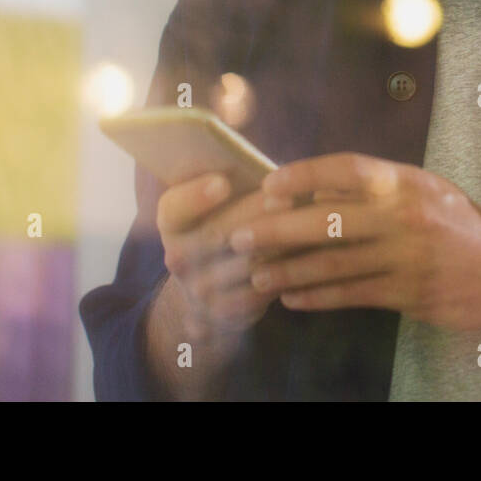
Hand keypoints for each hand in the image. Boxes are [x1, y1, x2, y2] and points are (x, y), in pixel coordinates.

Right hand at [155, 171, 293, 341]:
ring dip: (279, 243)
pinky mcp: (226, 313)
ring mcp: (199, 290)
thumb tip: (264, 166)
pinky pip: (261, 292)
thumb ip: (228, 181)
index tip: (222, 182)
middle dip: (254, 213)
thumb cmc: (223, 224)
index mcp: (172, 222)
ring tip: (308, 222)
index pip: (174, 208)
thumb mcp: (214, 202)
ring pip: (245, 264)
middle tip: (287, 196)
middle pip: (217, 233)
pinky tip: (308, 255)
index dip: (195, 197)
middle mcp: (178, 257)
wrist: (209, 288)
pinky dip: (286, 273)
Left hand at [229, 152, 480, 330]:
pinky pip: (352, 295)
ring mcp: (406, 257)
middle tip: (239, 237)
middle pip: (329, 220)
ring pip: (334, 264)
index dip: (304, 175)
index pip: (347, 169)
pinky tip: (291, 298)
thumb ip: (375, 188)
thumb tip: (315, 189)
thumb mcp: (422, 190)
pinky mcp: (408, 294)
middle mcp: (404, 216)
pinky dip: (317, 297)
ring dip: (289, 270)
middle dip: (278, 229)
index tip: (269, 185)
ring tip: (256, 275)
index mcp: (406, 182)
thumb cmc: (457, 223)